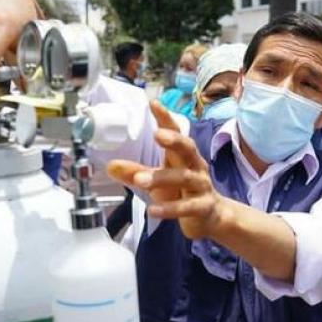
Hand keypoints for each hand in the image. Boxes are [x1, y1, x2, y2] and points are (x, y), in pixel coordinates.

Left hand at [106, 100, 229, 239]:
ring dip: (162, 178)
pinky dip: (170, 208)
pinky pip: (187, 206)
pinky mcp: (203, 207)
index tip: (153, 104)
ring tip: (139, 179)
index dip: (166, 118)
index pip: (175, 132)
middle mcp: (194, 166)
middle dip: (174, 140)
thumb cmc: (182, 192)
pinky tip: (153, 210)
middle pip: (187, 148)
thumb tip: (110, 166)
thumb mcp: (156, 182)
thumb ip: (134, 173)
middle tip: (158, 134)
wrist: (211, 217)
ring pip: (184, 178)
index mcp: (182, 156)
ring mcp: (200, 186)